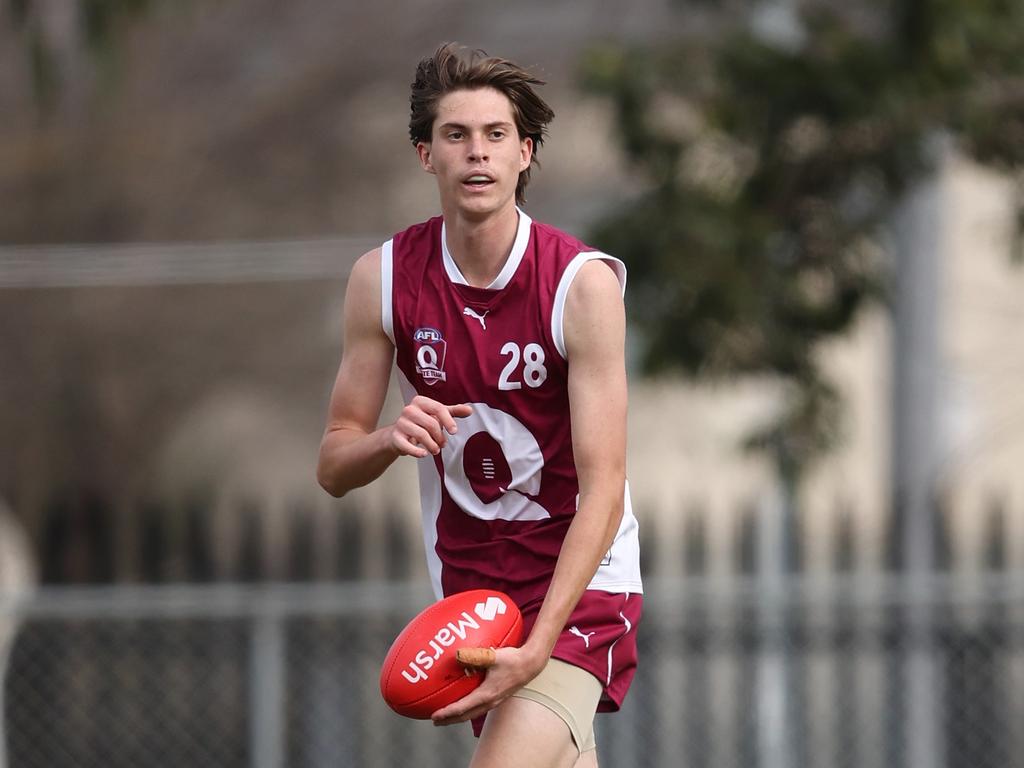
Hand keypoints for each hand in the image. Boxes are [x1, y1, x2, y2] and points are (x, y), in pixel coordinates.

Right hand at [390, 396, 471, 457]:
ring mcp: (401, 423)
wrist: (397, 435)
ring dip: (432, 445)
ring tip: (435, 450)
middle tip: (443, 444)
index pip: (438, 408)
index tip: (454, 431)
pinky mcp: (396, 437)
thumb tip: (469, 410)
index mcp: (420, 401)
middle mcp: (409, 410)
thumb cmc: (420, 423)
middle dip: (440, 436)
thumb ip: (453, 412)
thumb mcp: (437, 415)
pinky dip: (417, 452)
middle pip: (431, 423)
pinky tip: (424, 454)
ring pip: (421, 435)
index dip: (448, 420)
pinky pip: (408, 446)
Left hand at [430, 645, 546, 725]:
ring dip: (457, 717)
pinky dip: (467, 710)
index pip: (462, 708)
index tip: (434, 716)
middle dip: (449, 720)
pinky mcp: (497, 698)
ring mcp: (494, 701)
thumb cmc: (513, 660)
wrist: (531, 664)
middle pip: (465, 716)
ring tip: (446, 716)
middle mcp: (490, 701)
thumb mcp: (492, 656)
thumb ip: (475, 656)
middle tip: (434, 721)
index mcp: (486, 694)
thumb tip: (457, 655)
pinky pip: (478, 708)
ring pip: (472, 713)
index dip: (447, 713)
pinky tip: (463, 704)